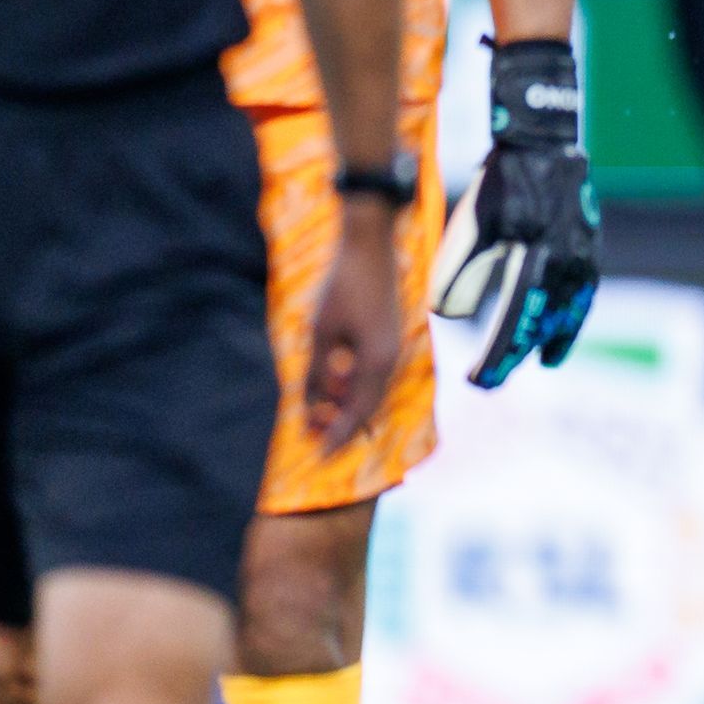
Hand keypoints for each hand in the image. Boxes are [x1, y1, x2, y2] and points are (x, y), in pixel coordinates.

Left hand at [300, 204, 408, 450]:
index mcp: (377, 361)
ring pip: (371, 390)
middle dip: (341, 424)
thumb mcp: (321, 332)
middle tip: (311, 438)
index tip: (319, 456)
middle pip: (368, 405)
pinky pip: (372, 374)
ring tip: (316, 413)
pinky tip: (334, 386)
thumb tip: (310, 405)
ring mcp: (393, 347)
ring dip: (345, 405)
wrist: (369, 247)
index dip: (338, 436)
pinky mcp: (388, 337)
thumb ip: (317, 372)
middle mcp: (391, 359)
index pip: (358, 412)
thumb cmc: (342, 286)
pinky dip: (353, 387)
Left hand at [436, 36, 601, 385]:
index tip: (476, 381)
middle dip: (516, 355)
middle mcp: (567, 267)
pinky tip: (564, 322)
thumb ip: (459, 271)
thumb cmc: (502, 182)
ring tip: (541, 361)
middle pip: (542, 326)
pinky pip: (583, 293)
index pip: (514, 325)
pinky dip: (573, 314)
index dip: (495, 358)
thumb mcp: (471, 224)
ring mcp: (584, 258)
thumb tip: (444, 316)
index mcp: (537, 262)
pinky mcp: (589, 247)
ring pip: (569, 313)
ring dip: (552, 339)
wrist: (544, 143)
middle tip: (491, 379)